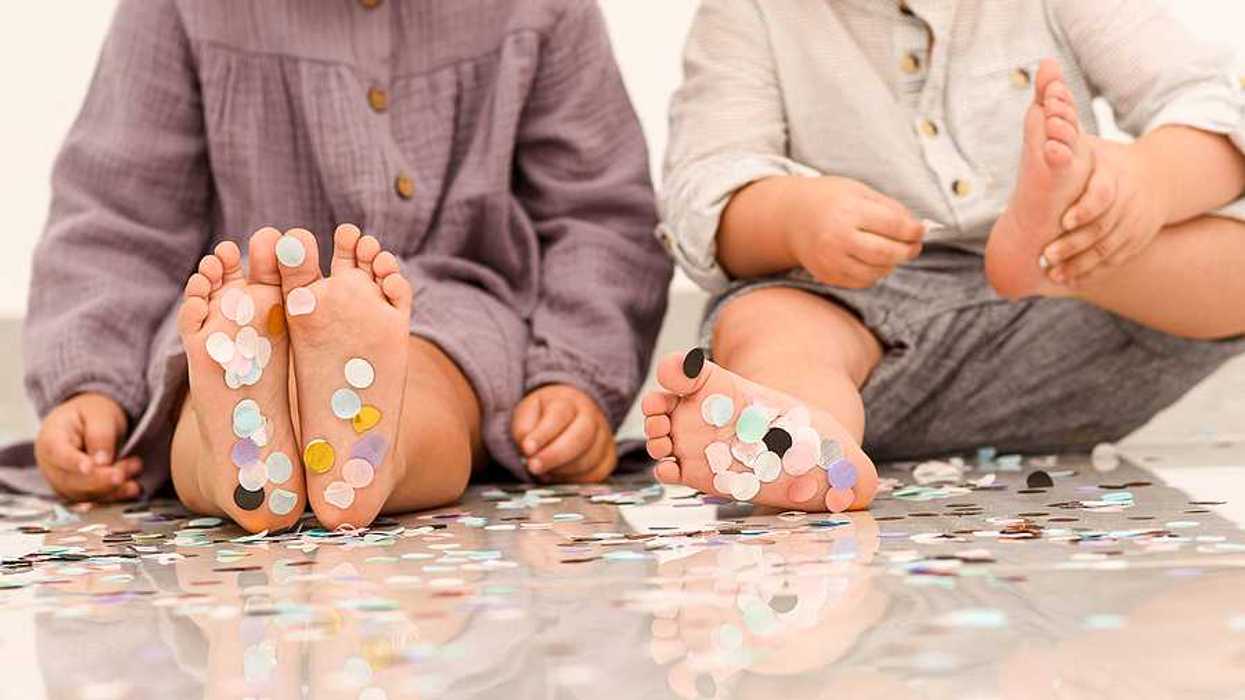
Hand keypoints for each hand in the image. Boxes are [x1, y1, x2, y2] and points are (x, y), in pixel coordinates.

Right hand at [35, 393, 141, 502]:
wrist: (87, 423)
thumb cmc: (90, 415)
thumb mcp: (99, 414)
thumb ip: (100, 435)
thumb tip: (102, 462)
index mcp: (50, 439)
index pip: (59, 454)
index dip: (73, 463)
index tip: (90, 467)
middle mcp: (51, 465)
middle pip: (72, 480)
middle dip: (102, 477)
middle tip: (127, 469)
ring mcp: (62, 482)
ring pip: (84, 493)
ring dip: (112, 487)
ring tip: (135, 469)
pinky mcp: (77, 492)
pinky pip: (94, 499)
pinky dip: (114, 495)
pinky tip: (132, 487)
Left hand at [511, 384, 616, 483]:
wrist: (571, 414)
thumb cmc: (546, 415)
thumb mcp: (527, 413)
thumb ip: (524, 428)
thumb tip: (528, 449)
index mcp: (569, 402)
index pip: (559, 416)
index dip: (542, 435)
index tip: (527, 449)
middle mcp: (591, 417)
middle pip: (580, 438)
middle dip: (554, 456)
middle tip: (533, 466)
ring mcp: (604, 438)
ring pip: (588, 460)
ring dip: (562, 470)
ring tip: (544, 470)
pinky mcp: (609, 458)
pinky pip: (596, 475)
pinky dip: (575, 480)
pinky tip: (560, 475)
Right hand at [784, 176, 924, 288]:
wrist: (791, 217)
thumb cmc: (830, 200)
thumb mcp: (859, 191)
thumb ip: (889, 208)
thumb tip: (918, 228)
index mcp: (848, 211)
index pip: (894, 226)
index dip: (914, 230)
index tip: (920, 230)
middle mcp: (837, 238)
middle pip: (888, 253)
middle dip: (908, 251)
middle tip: (913, 246)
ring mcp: (830, 260)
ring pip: (877, 272)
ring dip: (891, 263)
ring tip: (892, 251)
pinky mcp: (827, 275)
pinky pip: (862, 281)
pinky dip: (874, 272)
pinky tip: (872, 260)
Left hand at [1041, 136, 1168, 285]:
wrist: (1155, 177)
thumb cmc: (1106, 160)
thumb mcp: (1089, 146)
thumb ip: (1062, 132)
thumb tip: (1039, 93)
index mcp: (1115, 176)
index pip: (1103, 194)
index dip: (1085, 208)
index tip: (1064, 221)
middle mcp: (1129, 201)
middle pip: (1103, 227)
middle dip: (1074, 245)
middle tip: (1045, 258)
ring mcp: (1136, 223)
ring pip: (1109, 248)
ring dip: (1080, 264)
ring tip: (1053, 275)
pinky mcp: (1137, 240)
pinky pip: (1117, 260)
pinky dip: (1094, 272)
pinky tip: (1070, 281)